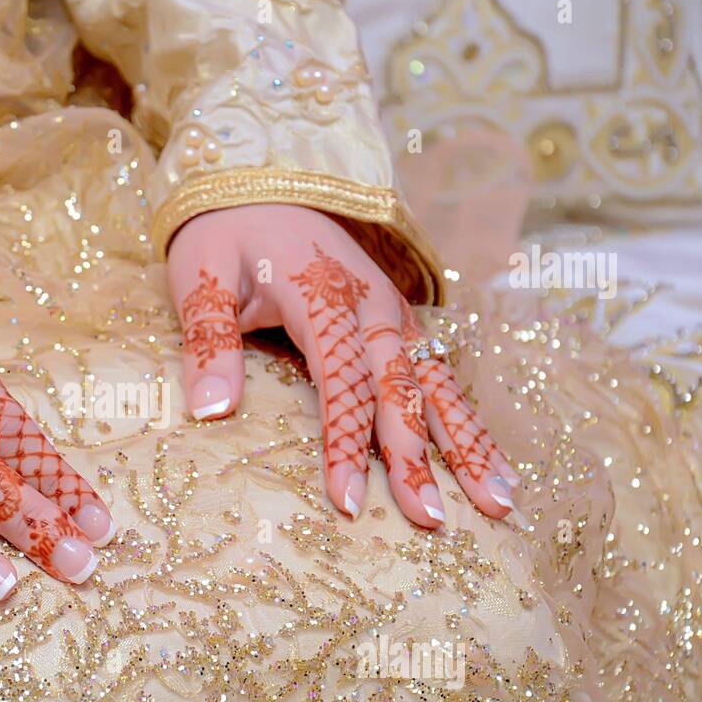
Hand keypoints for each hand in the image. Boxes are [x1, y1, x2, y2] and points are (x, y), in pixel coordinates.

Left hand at [167, 204, 517, 526]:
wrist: (259, 179)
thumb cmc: (224, 233)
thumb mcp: (201, 278)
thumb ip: (210, 341)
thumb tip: (211, 412)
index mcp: (324, 293)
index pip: (341, 381)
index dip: (345, 443)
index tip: (348, 504)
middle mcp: (374, 305)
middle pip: (401, 390)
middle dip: (418, 458)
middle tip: (432, 522)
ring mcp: (395, 312)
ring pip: (438, 384)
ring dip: (468, 444)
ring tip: (500, 503)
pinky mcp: (402, 321)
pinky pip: (441, 374)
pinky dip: (468, 421)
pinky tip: (492, 465)